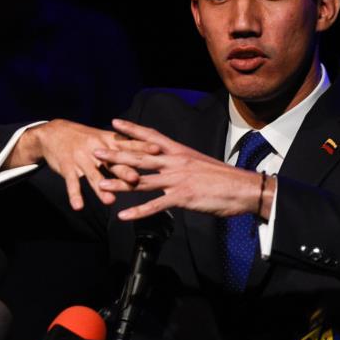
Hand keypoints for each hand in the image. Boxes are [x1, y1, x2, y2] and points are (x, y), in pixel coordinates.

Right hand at [6, 119, 160, 209]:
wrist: (53, 133)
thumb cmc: (83, 138)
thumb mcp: (102, 138)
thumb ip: (121, 148)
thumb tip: (147, 154)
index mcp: (107, 141)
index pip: (128, 144)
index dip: (142, 147)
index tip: (158, 150)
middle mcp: (96, 149)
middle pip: (113, 161)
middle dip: (124, 170)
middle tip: (136, 179)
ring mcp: (80, 158)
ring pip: (93, 175)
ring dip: (100, 188)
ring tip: (109, 201)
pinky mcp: (66, 167)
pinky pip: (72, 183)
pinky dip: (75, 195)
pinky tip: (79, 206)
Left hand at [93, 119, 274, 219]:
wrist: (244, 188)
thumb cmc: (223, 178)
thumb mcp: (199, 163)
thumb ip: (181, 163)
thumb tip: (170, 163)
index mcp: (180, 151)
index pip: (151, 136)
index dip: (131, 130)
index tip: (114, 123)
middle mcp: (175, 162)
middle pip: (139, 157)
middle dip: (115, 154)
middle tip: (95, 151)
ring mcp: (177, 180)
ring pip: (141, 181)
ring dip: (119, 184)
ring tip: (100, 185)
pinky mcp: (182, 198)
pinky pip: (155, 206)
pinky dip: (137, 212)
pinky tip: (123, 216)